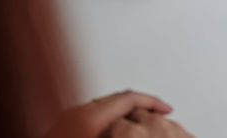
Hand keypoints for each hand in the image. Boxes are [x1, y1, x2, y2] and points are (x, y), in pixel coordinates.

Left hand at [45, 90, 190, 137]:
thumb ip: (124, 129)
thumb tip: (142, 124)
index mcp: (89, 116)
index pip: (130, 97)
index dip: (153, 101)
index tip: (166, 109)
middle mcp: (77, 111)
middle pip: (117, 98)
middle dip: (140, 105)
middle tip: (156, 114)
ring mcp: (66, 116)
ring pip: (105, 106)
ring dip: (124, 112)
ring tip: (138, 123)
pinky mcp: (60, 124)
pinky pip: (91, 114)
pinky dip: (109, 119)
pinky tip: (113, 131)